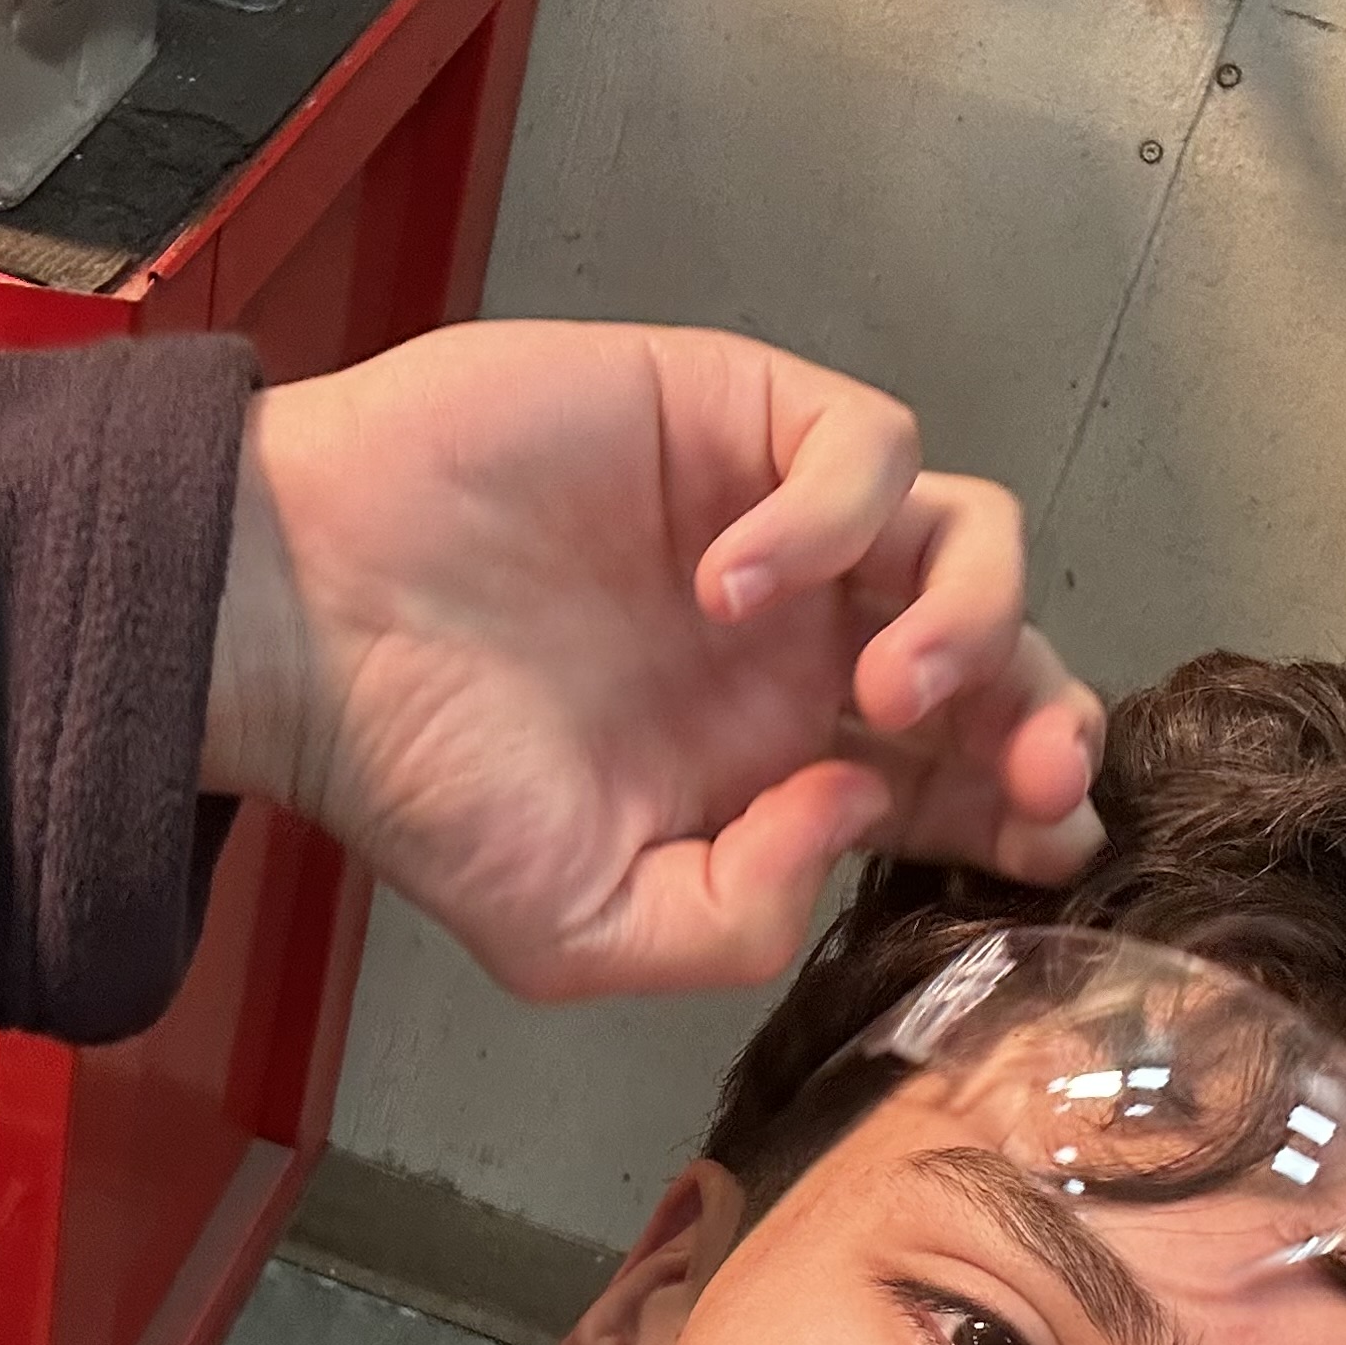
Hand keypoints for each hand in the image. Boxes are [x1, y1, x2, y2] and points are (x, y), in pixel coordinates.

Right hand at [203, 320, 1102, 999]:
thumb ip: (741, 918)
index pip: (958, 775)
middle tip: (1032, 774)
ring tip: (887, 689)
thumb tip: (855, 810)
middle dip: (1045, 717)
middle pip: (1000, 651)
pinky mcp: (729, 413)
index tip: (1053, 847)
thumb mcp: (579, 930)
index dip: (1027, 805)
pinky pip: (862, 443)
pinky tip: (735, 583)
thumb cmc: (418, 777)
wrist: (292, 629)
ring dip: (971, 616)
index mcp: (781, 759)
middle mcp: (801, 641)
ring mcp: (776, 521)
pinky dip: (836, 512)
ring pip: (968, 531)